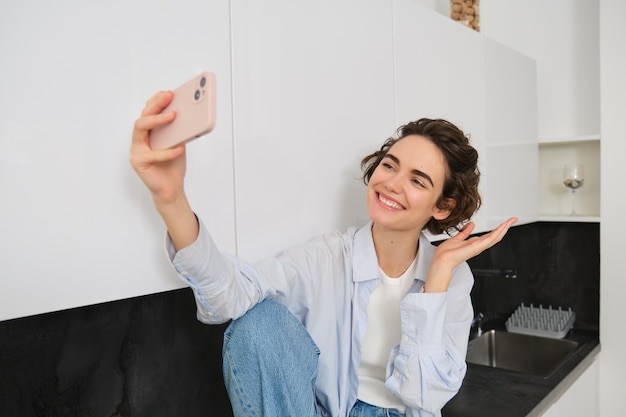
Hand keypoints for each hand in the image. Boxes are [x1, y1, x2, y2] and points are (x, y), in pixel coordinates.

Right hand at [130, 90, 185, 204]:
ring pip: (140, 128)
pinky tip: (180, 148)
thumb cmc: (173, 164)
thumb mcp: (178, 142)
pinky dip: (167, 151)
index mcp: (148, 132)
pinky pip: (153, 154)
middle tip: (169, 97)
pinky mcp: (138, 162)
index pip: (148, 111)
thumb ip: (178, 130)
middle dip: (156, 104)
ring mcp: (136, 150)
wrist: (171, 187)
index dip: (156, 100)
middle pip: (143, 116)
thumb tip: (187, 113)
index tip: (168, 92)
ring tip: (173, 116)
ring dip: (157, 120)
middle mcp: (139, 138)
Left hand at [424, 217, 517, 291]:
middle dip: (505, 227)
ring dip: (504, 228)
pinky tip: (503, 226)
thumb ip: (464, 232)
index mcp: (474, 243)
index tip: (504, 222)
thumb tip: (471, 225)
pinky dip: (498, 232)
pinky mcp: (478, 246)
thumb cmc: (446, 253)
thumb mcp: (457, 239)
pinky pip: (490, 238)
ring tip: (511, 220)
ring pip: (496, 236)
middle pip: (496, 236)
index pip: (489, 235)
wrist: (442, 260)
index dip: (497, 228)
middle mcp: (479, 245)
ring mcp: (479, 246)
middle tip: (513, 219)